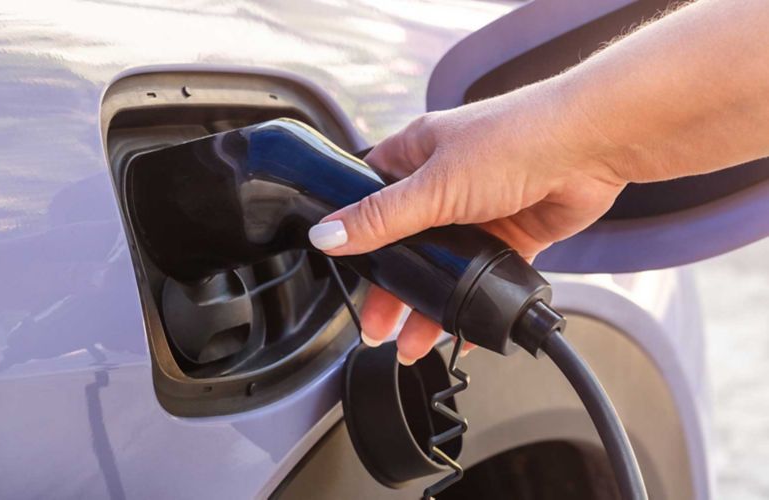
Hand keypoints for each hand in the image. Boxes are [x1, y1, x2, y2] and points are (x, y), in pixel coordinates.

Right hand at [309, 83, 626, 364]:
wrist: (591, 146)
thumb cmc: (516, 139)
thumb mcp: (433, 187)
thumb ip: (380, 219)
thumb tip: (327, 236)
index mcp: (415, 155)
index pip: (369, 198)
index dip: (355, 236)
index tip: (347, 275)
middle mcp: (444, 180)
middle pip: (406, 244)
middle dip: (393, 288)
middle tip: (379, 325)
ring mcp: (479, 209)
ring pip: (444, 265)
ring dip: (429, 302)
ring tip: (414, 341)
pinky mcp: (513, 232)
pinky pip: (483, 275)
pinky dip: (471, 300)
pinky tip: (460, 325)